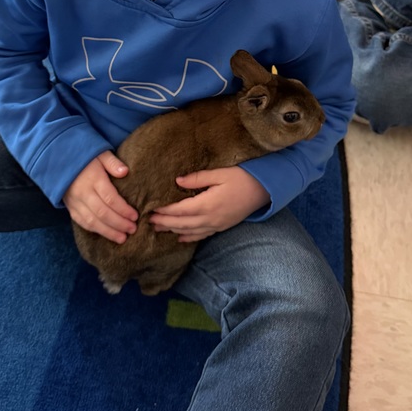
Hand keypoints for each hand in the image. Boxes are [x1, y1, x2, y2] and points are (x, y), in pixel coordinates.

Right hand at [63, 151, 137, 242]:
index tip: (135, 216)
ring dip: (108, 232)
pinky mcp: (70, 208)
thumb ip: (112, 162)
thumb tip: (125, 172)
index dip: (123, 209)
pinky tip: (107, 234)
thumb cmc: (86, 157)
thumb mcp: (100, 153)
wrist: (61, 161)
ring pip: (92, 221)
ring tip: (123, 238)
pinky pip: (82, 223)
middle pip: (103, 213)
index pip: (110, 198)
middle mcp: (83, 193)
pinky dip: (95, 230)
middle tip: (133, 229)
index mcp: (93, 179)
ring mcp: (75, 202)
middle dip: (119, 223)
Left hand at [150, 166, 269, 242]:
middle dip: (164, 222)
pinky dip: (189, 237)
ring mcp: (216, 224)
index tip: (150, 208)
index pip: (179, 210)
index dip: (164, 211)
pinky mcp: (222, 226)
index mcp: (207, 204)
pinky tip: (180, 237)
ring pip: (190, 231)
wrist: (264, 190)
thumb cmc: (242, 177)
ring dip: (172, 230)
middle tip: (147, 221)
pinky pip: (202, 235)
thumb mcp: (220, 173)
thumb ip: (198, 178)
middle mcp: (210, 218)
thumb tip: (177, 181)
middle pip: (181, 223)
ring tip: (158, 228)